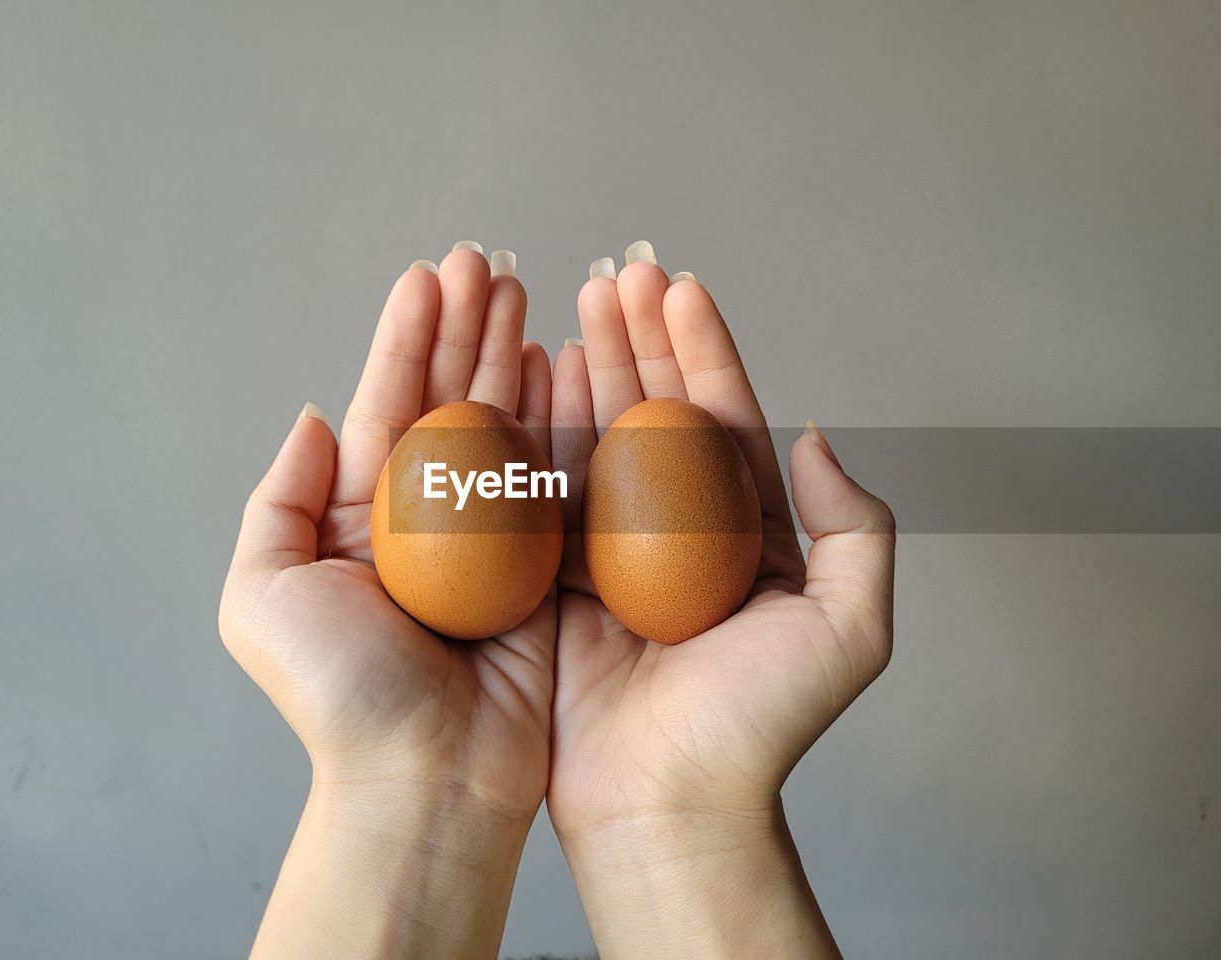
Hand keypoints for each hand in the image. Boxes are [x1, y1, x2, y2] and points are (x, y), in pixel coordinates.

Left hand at [219, 247, 550, 958]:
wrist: (428, 780)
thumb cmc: (343, 698)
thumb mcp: (264, 597)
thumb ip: (278, 501)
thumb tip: (310, 418)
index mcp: (356, 519)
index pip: (386, 404)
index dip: (407, 336)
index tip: (431, 275)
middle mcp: (423, 521)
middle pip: (448, 403)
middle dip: (466, 329)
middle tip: (489, 261)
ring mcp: (487, 542)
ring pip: (504, 429)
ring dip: (515, 359)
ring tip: (529, 293)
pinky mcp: (543, 569)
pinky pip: (554, 481)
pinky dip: (562, 422)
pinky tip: (566, 368)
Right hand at [548, 249, 894, 958]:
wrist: (664, 806)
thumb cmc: (757, 728)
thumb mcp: (846, 628)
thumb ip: (855, 528)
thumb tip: (820, 436)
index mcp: (749, 534)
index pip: (725, 418)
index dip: (703, 348)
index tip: (678, 285)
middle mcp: (682, 534)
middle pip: (658, 414)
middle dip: (639, 339)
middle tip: (615, 272)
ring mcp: (616, 553)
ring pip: (599, 440)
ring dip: (588, 368)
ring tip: (572, 303)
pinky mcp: (558, 580)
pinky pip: (548, 492)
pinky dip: (538, 433)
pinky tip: (529, 377)